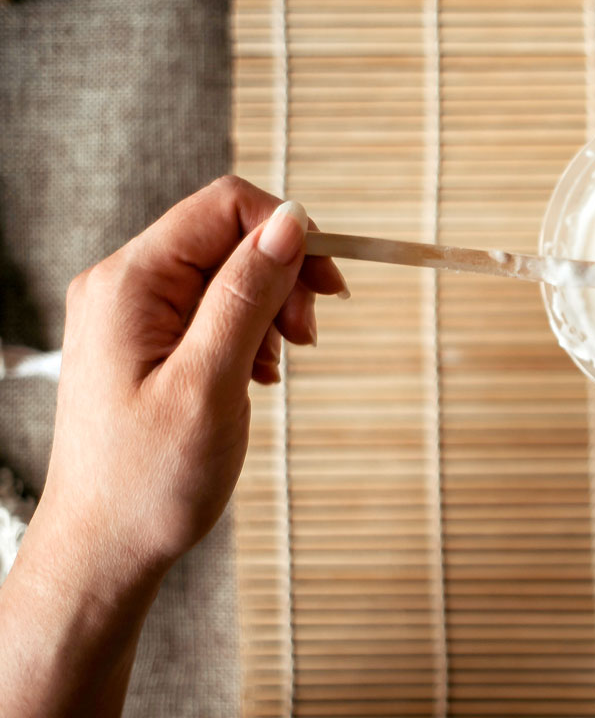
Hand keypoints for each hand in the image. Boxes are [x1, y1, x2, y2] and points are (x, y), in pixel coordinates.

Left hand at [0, 175, 343, 716]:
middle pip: (228, 236)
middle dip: (282, 276)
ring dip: (269, 308)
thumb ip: (246, 295)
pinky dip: (249, 332)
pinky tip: (257, 374)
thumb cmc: (149, 480)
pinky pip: (212, 307)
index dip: (288, 233)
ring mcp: (131, 313)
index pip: (224, 206)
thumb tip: (291, 222)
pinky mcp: (145, 341)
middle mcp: (124, 285)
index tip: (328, 287)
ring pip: (226, 272)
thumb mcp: (211, 383)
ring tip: (276, 365)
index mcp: (130, 283)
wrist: (105, 549)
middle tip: (309, 336)